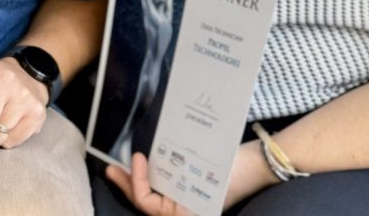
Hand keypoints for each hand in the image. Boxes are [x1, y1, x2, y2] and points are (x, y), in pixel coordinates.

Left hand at [107, 146, 271, 213]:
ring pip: (154, 192)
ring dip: (137, 179)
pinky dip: (154, 174)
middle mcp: (184, 209)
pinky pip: (165, 184)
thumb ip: (176, 177)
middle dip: (127, 185)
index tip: (138, 158)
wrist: (258, 162)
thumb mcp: (205, 180)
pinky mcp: (189, 188)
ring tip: (120, 167)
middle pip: (146, 202)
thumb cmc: (235, 173)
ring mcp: (186, 198)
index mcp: (186, 214)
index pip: (149, 205)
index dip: (138, 183)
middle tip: (110, 170)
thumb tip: (147, 163)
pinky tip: (146, 162)